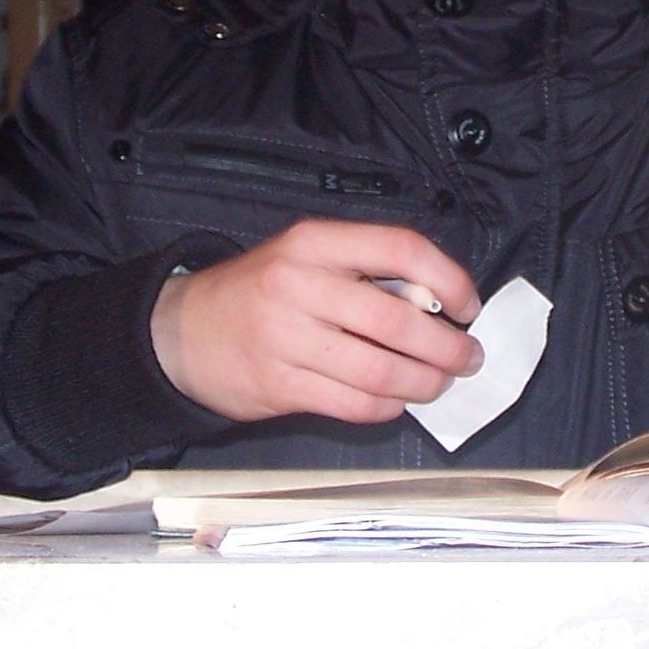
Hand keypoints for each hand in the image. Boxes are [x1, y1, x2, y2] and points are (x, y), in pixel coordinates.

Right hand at [150, 221, 483, 424]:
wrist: (179, 332)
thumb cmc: (259, 293)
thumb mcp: (306, 258)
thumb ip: (364, 271)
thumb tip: (438, 304)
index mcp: (315, 242)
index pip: (402, 248)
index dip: (450, 279)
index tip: (469, 305)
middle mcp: (300, 284)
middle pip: (398, 321)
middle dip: (447, 347)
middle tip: (467, 357)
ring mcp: (286, 338)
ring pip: (381, 369)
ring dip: (424, 383)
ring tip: (437, 383)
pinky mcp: (278, 385)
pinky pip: (353, 403)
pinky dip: (386, 406)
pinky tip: (395, 400)